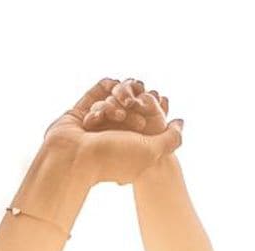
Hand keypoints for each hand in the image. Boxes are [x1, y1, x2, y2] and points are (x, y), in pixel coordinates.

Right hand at [44, 77, 180, 185]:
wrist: (74, 160)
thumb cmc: (113, 158)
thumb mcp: (152, 151)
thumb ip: (171, 139)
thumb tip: (180, 121)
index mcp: (132, 147)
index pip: (147, 120)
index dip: (151, 109)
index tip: (152, 105)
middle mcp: (114, 136)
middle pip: (130, 106)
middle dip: (132, 103)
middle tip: (131, 108)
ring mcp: (96, 125)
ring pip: (113, 99)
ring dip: (116, 100)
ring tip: (115, 111)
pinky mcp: (79, 114)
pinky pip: (94, 93)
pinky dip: (101, 89)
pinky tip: (109, 87)